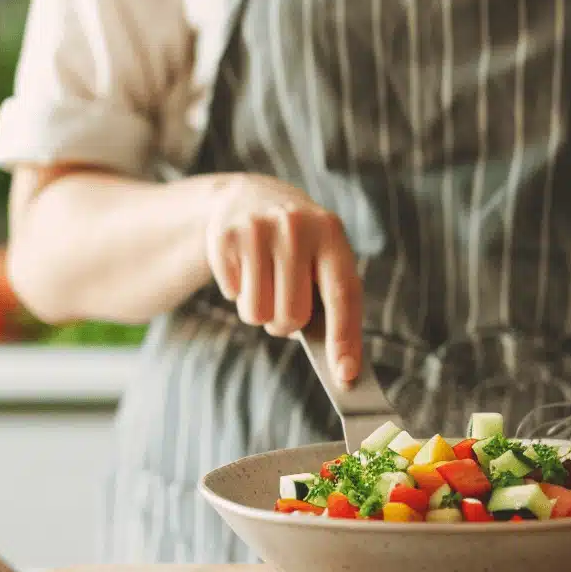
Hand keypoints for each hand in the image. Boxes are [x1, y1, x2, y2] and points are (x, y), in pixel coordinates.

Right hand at [205, 174, 362, 383]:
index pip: (343, 294)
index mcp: (331, 233)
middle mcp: (296, 227)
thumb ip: (333, 306)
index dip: (344, 337)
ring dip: (259, 312)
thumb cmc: (299, 248)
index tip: (345, 374)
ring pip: (258, 313)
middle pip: (293, 314)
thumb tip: (343, 370)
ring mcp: (258, 229)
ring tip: (264, 284)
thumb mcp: (322, 260)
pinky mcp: (225, 237)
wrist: (251, 197)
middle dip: (285, 325)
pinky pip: (233, 297)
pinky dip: (238, 293)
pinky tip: (245, 267)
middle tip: (283, 308)